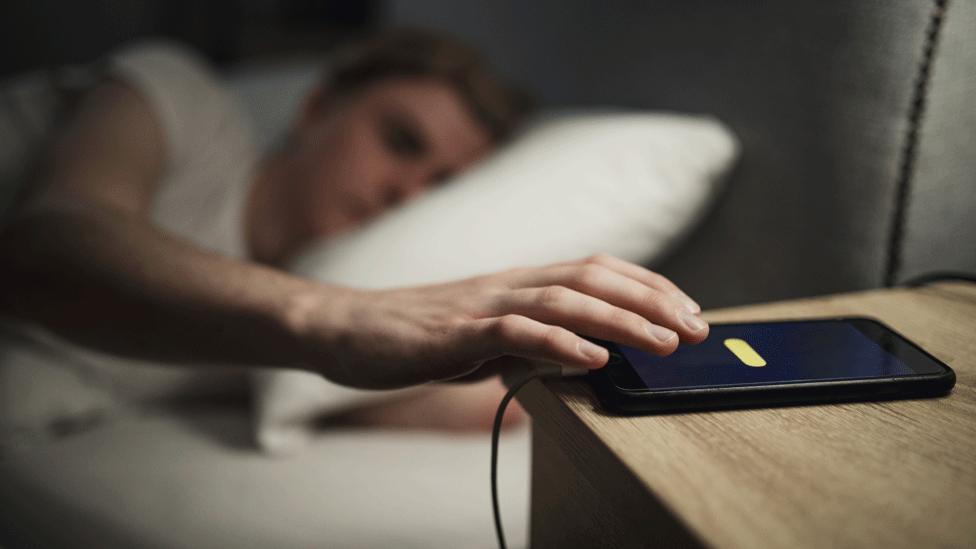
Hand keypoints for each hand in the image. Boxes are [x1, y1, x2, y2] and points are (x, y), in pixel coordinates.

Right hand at [290, 254, 707, 388]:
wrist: (346, 330)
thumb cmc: (416, 337)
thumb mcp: (486, 337)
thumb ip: (531, 340)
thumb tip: (581, 355)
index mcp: (518, 283)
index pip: (596, 269)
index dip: (646, 284)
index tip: (687, 310)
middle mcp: (508, 283)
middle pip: (593, 277)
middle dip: (652, 299)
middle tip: (698, 327)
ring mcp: (482, 304)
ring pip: (564, 299)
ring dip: (621, 320)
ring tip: (664, 342)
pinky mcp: (455, 332)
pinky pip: (514, 332)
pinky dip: (559, 342)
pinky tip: (593, 358)